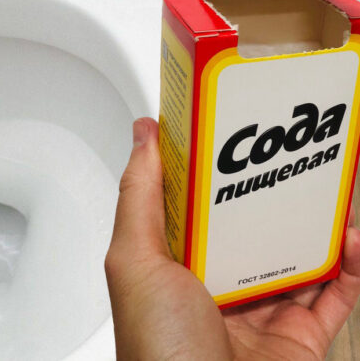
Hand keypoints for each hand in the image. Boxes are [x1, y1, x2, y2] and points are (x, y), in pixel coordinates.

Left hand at [105, 117, 359, 359]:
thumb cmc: (158, 351)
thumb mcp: (134, 260)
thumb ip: (139, 196)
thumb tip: (141, 137)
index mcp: (170, 266)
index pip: (192, 206)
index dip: (211, 170)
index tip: (231, 134)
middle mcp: (211, 287)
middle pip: (247, 228)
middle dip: (270, 193)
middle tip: (290, 157)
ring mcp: (256, 313)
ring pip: (293, 258)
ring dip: (315, 225)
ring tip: (327, 190)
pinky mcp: (296, 340)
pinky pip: (332, 296)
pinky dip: (349, 267)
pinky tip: (350, 239)